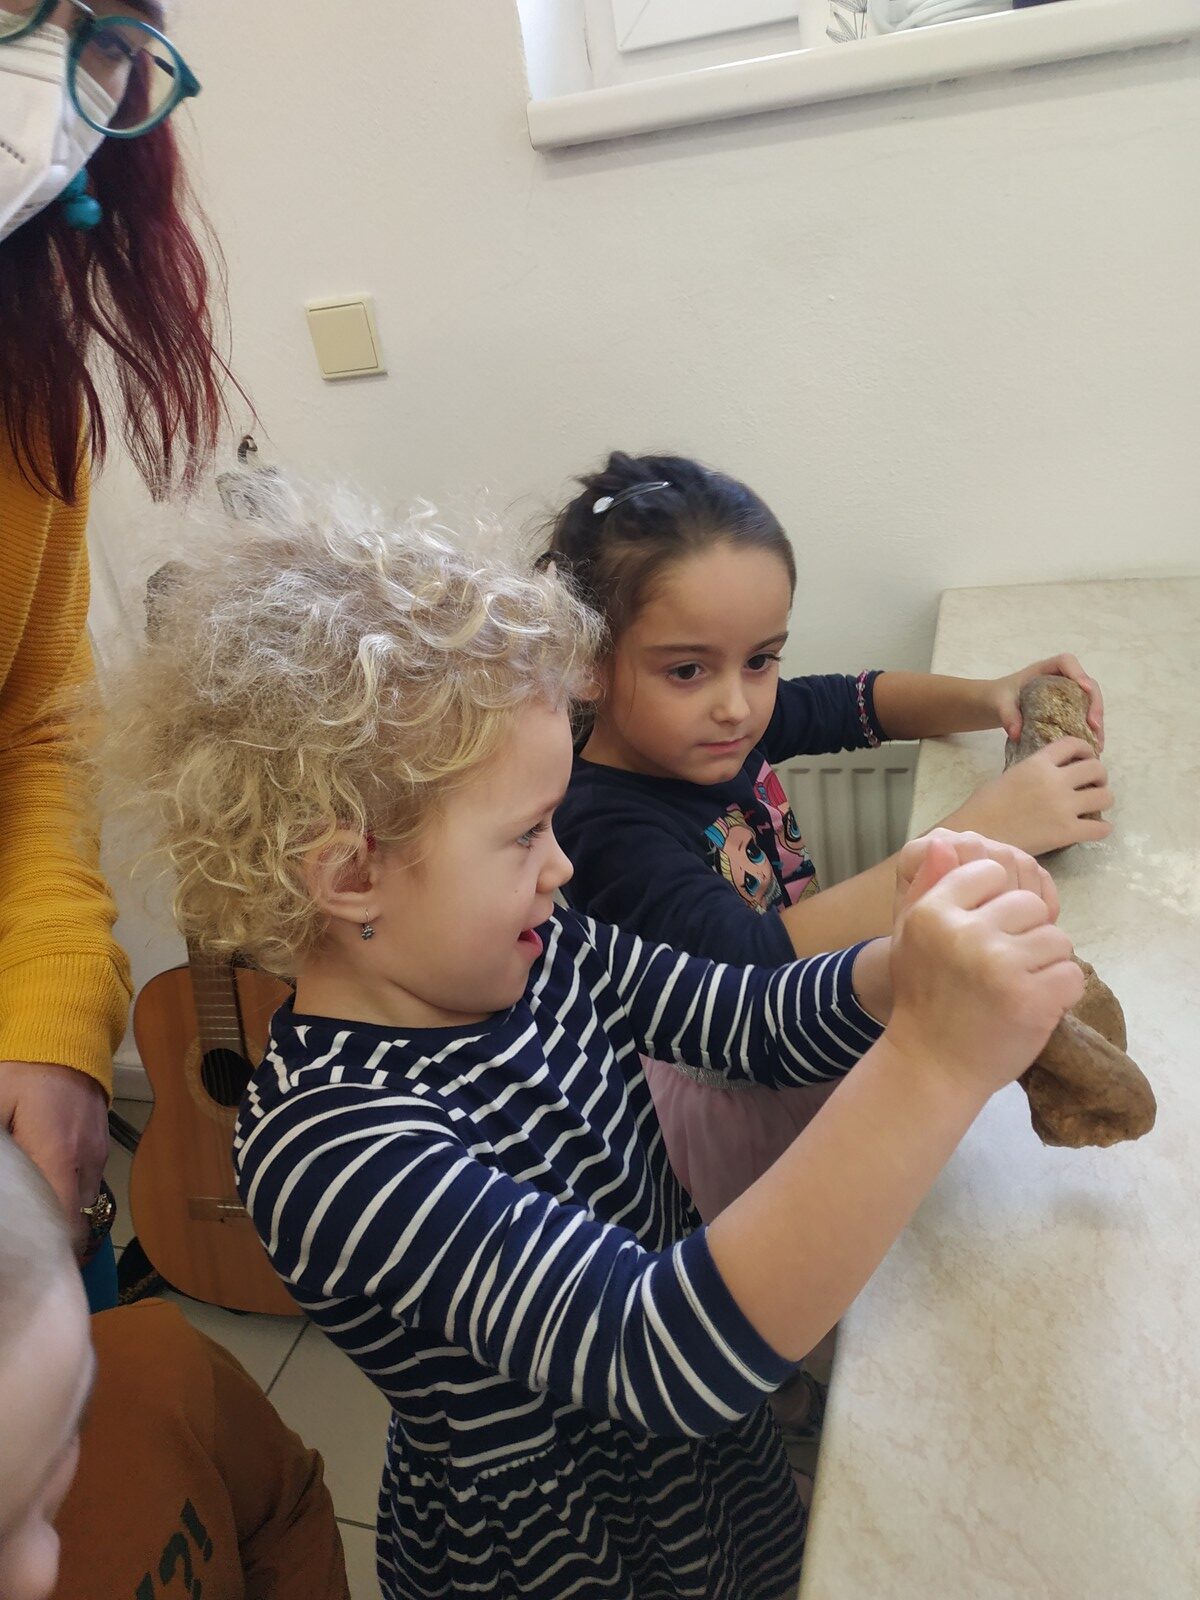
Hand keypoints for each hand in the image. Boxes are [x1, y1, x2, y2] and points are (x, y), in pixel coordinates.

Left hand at [0, 1060, 109, 1256]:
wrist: (67, 1032)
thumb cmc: (24, 1069)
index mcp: (57, 1153)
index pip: (63, 1221)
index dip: (52, 1251)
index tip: (33, 1264)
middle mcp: (85, 1160)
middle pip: (77, 1220)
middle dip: (55, 1239)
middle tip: (27, 1248)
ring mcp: (98, 1152)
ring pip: (84, 1204)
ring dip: (63, 1215)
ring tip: (35, 1222)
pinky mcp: (102, 1143)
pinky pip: (88, 1182)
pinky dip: (70, 1194)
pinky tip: (48, 1190)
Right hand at [887, 835, 1082, 1097]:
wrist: (931, 1067)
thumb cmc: (923, 997)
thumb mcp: (911, 936)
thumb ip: (929, 886)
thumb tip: (949, 840)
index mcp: (933, 912)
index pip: (991, 872)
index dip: (996, 902)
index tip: (984, 934)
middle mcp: (965, 933)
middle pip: (1029, 905)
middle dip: (1025, 934)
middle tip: (1001, 969)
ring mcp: (999, 965)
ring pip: (1056, 939)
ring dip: (1045, 965)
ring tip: (1016, 987)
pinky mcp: (1030, 998)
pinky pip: (1071, 974)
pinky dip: (1060, 993)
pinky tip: (1033, 1006)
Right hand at [949, 739, 1111, 855]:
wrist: (976, 834)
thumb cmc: (984, 806)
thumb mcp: (1010, 775)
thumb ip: (1035, 770)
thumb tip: (1054, 774)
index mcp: (1037, 763)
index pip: (1073, 744)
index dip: (1086, 749)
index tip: (1087, 757)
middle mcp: (1055, 781)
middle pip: (1096, 769)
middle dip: (1099, 776)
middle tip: (1093, 785)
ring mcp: (1063, 807)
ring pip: (1105, 797)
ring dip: (1103, 800)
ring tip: (1095, 807)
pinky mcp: (1066, 832)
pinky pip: (1100, 828)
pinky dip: (1102, 829)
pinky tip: (1096, 829)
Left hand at [990, 655, 1104, 749]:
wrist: (997, 705)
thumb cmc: (999, 697)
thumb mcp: (1000, 703)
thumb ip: (1007, 714)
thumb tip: (1016, 733)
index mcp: (1045, 669)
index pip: (1066, 662)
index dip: (1079, 673)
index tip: (1084, 688)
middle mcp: (1062, 679)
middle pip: (1087, 685)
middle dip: (1094, 704)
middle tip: (1094, 725)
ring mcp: (1068, 695)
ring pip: (1090, 703)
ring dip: (1097, 722)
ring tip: (1098, 743)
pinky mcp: (1070, 710)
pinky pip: (1085, 717)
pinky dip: (1090, 732)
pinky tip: (1094, 747)